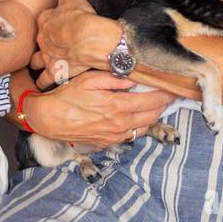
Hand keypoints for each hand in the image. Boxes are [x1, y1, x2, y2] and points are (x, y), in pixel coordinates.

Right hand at [23, 70, 175, 146]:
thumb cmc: (67, 96)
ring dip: (154, 116)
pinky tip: (139, 117)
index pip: (151, 101)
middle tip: (170, 95)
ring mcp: (114, 136)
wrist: (49, 119)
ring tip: (158, 104)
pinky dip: (140, 125)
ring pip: (144, 127)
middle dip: (164, 105)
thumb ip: (114, 79)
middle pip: (152, 115)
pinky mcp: (108, 143)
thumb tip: (133, 79)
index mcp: (117, 106)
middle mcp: (119, 124)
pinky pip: (131, 135)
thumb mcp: (89, 79)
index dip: (165, 94)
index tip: (173, 87)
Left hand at [31, 0, 119, 87]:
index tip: (56, 24)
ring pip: (35, 61)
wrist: (90, 39)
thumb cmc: (84, 20)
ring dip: (37, 63)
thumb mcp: (74, 0)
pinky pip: (43, 80)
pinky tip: (44, 83)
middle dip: (43, 42)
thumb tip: (64, 2)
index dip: (51, 22)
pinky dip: (43, 82)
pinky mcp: (54, 71)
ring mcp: (46, 56)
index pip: (43, 20)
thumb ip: (65, 1)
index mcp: (45, 20)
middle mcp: (42, 39)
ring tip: (40, 64)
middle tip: (51, 44)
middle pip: (38, 40)